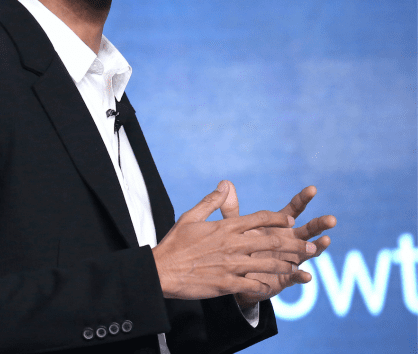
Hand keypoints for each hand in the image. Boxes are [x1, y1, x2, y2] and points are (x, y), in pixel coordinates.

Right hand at [152, 180, 315, 299]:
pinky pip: (254, 285)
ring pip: (269, 264)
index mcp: (225, 227)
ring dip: (287, 265)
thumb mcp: (190, 217)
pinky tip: (271, 286)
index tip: (289, 219)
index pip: (258, 218)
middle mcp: (232, 244)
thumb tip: (225, 185)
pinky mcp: (228, 283)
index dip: (277, 218)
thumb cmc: (174, 243)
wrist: (162, 270)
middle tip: (310, 246)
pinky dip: (265, 285)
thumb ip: (211, 202)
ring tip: (298, 266)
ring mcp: (232, 265)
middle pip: (271, 241)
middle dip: (294, 244)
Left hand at [218, 182, 336, 307]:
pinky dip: (301, 276)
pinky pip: (295, 276)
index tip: (312, 189)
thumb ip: (232, 209)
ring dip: (317, 247)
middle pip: (308, 230)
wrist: (236, 276)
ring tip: (325, 241)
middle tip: (331, 219)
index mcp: (279, 226)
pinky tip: (306, 276)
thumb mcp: (235, 227)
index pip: (293, 210)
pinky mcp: (285, 276)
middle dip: (320, 224)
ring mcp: (291, 259)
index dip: (302, 199)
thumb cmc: (240, 247)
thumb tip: (225, 182)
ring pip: (308, 252)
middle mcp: (289, 241)